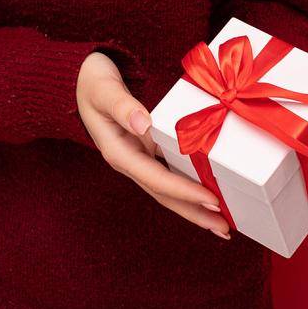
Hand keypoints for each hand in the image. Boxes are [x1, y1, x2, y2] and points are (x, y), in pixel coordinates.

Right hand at [76, 51, 232, 239]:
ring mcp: (139, 159)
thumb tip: (143, 124)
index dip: (184, 191)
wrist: (81, 79)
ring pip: (169, 190)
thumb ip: (122, 107)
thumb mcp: (103, 90)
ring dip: (194, 208)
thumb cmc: (92, 82)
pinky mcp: (147, 152)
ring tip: (223, 223)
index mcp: (119, 153)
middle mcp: (131, 162)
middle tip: (225, 229)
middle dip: (194, 213)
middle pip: (165, 195)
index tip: (211, 199)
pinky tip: (208, 195)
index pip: (157, 179)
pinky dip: (190, 188)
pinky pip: (171, 174)